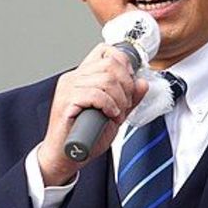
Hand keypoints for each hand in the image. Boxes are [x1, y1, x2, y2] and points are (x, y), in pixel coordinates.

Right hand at [37, 44, 148, 185]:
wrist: (65, 156)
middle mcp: (74, 77)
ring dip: (119, 99)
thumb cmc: (86, 136)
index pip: (104, 50)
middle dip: (126, 85)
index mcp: (83, 75)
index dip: (123, 63)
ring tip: (116, 114)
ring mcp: (68, 88)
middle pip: (110, 64)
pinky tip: (110, 115)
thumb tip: (142, 82)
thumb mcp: (114, 114)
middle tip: (125, 104)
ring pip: (106, 79)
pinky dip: (109, 105)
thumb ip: (129, 98)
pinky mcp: (66, 102)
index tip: (129, 83)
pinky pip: (96, 94)